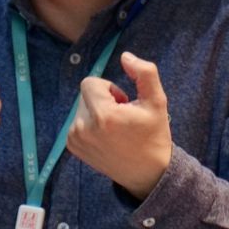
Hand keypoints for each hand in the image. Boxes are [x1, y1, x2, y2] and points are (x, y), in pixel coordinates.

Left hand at [66, 51, 172, 200]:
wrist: (146, 172)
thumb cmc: (154, 135)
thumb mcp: (157, 102)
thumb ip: (145, 73)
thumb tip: (125, 56)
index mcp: (103, 116)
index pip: (90, 83)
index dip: (109, 88)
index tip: (123, 103)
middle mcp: (83, 128)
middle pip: (85, 94)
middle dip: (103, 99)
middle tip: (122, 117)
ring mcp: (75, 139)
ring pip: (81, 108)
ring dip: (97, 111)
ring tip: (115, 128)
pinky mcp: (72, 146)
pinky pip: (77, 122)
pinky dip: (90, 124)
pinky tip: (107, 137)